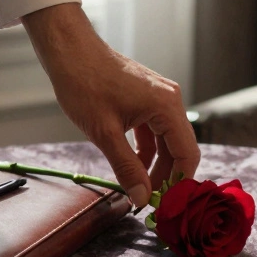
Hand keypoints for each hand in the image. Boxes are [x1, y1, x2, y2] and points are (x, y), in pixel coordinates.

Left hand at [21, 3, 200, 206]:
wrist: (69, 52)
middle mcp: (169, 101)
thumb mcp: (105, 133)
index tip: (164, 205)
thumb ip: (126, 167)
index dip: (178, 183)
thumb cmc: (84, 84)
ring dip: (154, 166)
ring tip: (136, 189)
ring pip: (165, 142)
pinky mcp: (146, 99)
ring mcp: (159, 98)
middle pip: (179, 149)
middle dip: (166, 177)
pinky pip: (153, 131)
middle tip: (147, 201)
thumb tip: (140, 198)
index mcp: (166, 107)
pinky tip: (131, 166)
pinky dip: (145, 151)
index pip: (187, 154)